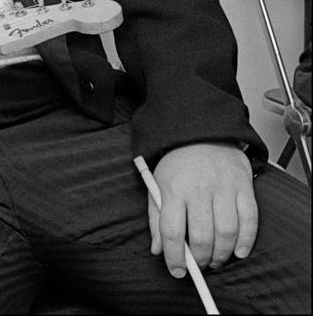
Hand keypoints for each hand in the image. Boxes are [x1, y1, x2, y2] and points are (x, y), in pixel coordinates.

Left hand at [147, 142, 256, 276]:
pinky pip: (250, 219)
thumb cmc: (177, 164)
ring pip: (226, 232)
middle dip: (201, 259)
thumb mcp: (157, 186)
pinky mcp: (243, 187)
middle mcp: (198, 190)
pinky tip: (238, 251)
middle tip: (200, 266)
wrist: (201, 133)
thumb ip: (156, 219)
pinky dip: (246, 240)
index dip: (174, 257)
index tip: (178, 271)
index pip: (171, 231)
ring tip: (216, 260)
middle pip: (201, 236)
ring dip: (222, 254)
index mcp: (172, 190)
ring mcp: (223, 188)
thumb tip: (158, 250)